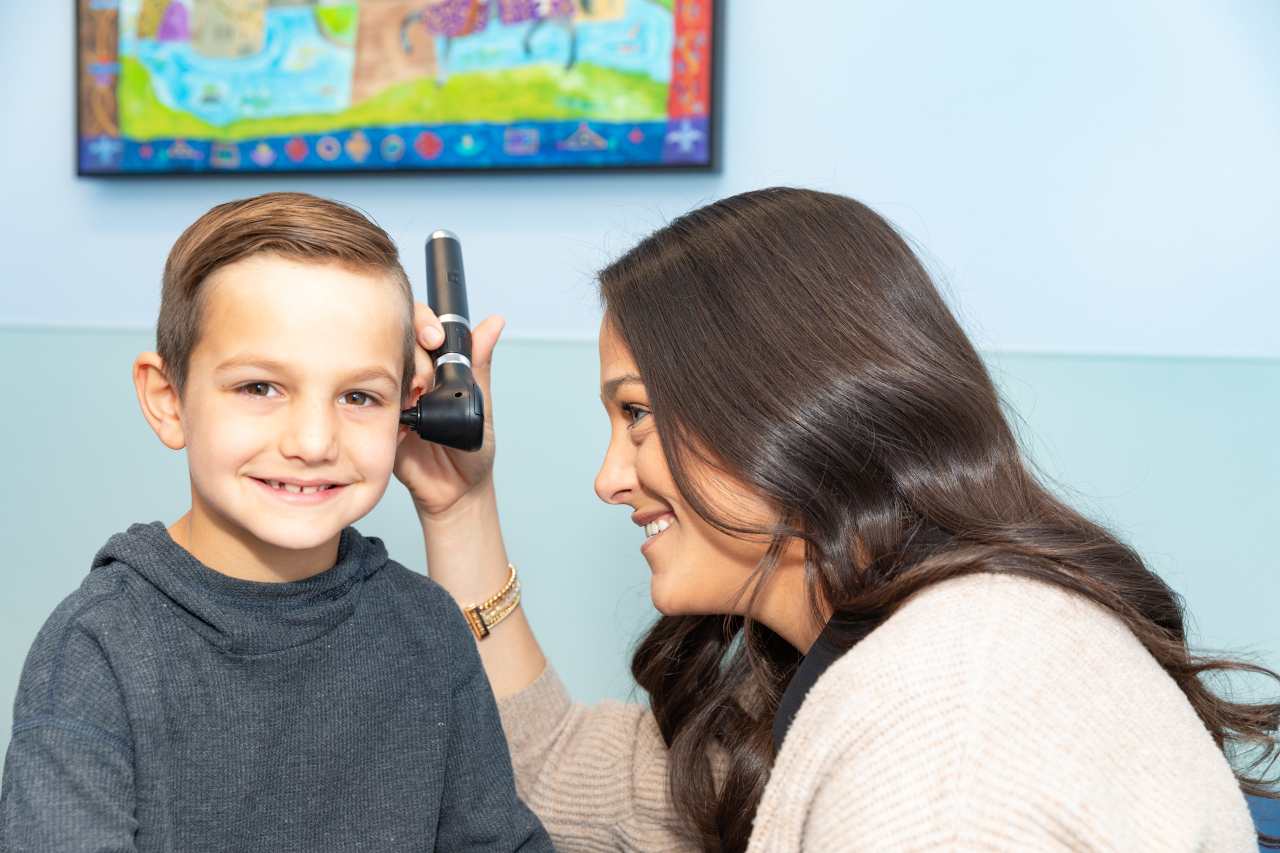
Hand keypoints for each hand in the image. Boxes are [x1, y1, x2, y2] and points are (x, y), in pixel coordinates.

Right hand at [394, 303, 503, 516]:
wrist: (456, 492)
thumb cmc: (471, 452)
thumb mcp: (480, 404)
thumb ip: (479, 365)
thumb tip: (494, 324)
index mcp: (434, 369)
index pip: (420, 329)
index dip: (423, 323)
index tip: (435, 337)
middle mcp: (409, 379)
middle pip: (398, 344)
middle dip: (415, 355)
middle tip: (428, 379)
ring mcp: (391, 399)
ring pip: (382, 370)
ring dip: (401, 381)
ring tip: (417, 400)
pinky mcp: (378, 423)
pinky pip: (370, 406)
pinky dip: (386, 407)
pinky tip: (402, 417)